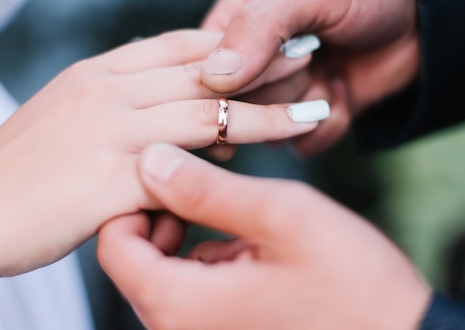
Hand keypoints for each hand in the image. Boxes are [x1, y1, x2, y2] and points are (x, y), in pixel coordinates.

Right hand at [0, 30, 323, 304]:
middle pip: (203, 69)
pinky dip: (224, 166)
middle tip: (308, 61)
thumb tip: (171, 113)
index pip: (178, 45)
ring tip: (311, 111)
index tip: (270, 45)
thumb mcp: (66, 117)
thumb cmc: (17, 173)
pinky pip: (184, 168)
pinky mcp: (111, 180)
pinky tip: (255, 167)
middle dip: (261, 64)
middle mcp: (106, 91)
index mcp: (96, 73)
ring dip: (264, 112)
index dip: (230, 44)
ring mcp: (109, 132)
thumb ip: (117, 106)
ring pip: (207, 112)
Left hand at [98, 143, 430, 329]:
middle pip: (132, 259)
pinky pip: (190, 290)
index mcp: (181, 306)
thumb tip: (150, 158)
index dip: (135, 199)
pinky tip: (248, 241)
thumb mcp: (281, 218)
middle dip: (162, 214)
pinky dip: (207, 258)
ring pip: (162, 271)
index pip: (112, 244)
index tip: (175, 173)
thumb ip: (208, 189)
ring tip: (234, 211)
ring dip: (187, 234)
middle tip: (206, 184)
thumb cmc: (352, 283)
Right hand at [201, 0, 420, 154]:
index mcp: (229, 25)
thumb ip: (259, 25)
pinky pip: (298, 148)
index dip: (245, 74)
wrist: (421, 26)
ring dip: (309, 107)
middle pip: (234, 108)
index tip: (294, 53)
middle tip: (317, 57)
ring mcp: (270, 100)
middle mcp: (243, 66)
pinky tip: (343, 98)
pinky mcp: (298, 127)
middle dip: (286, 88)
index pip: (202, 71)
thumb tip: (213, 78)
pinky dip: (328, 128)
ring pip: (265, 134)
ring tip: (331, 73)